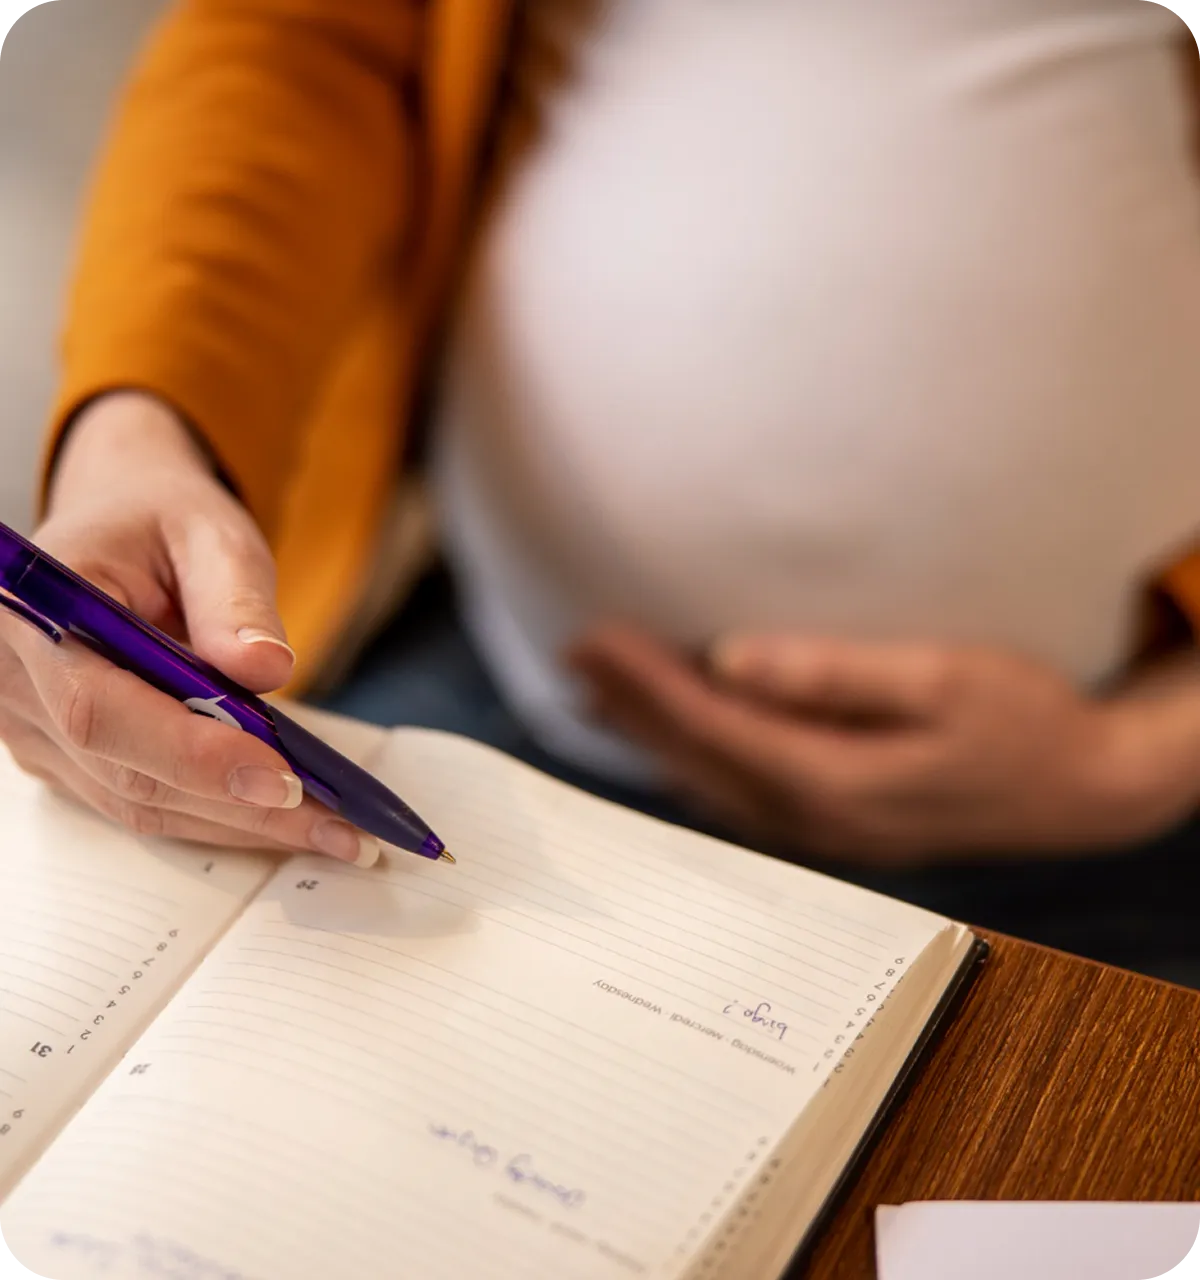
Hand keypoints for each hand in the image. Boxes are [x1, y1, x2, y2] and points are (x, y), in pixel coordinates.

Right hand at [0, 392, 376, 865]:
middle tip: (339, 825)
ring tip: (335, 832)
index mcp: (33, 614)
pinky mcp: (66, 759)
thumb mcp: (210, 533)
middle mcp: (14, 684)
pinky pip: (143, 802)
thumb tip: (266, 671)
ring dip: (240, 825)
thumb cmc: (160, 520)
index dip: (192, 755)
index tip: (282, 779)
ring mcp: (33, 731)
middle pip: (125, 771)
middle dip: (239, 806)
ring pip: (138, 802)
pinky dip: (220, 815)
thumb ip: (234, 599)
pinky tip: (291, 819)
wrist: (122, 527)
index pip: (100, 708)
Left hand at [568, 626, 1199, 864]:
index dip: (645, 681)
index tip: (594, 637)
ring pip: (705, 780)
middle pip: (693, 756)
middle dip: (628, 704)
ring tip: (594, 689)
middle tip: (573, 653)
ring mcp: (818, 829)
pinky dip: (687, 758)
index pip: (710, 723)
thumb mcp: (942, 680)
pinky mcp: (831, 824)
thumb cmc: (1021, 722)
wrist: (1078, 790)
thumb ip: (833, 675)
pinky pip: (733, 792)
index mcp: (831, 779)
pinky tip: (664, 739)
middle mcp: (810, 816)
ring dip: (647, 734)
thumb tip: (732, 658)